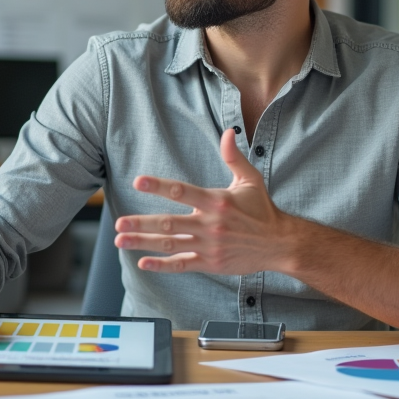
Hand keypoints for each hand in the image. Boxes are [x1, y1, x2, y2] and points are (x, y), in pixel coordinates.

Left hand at [115, 128, 298, 275]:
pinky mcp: (211, 263)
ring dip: (143, 243)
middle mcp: (211, 225)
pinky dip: (162, 265)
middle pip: (170, 223)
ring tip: (120, 240)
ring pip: (171, 245)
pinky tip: (142, 262)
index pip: (182, 191)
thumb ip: (234, 157)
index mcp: (217, 202)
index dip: (159, 186)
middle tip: (119, 222)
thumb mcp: (251, 180)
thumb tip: (228, 132)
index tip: (139, 182)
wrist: (280, 244)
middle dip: (142, 223)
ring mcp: (210, 246)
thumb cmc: (262, 210)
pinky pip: (182, 265)